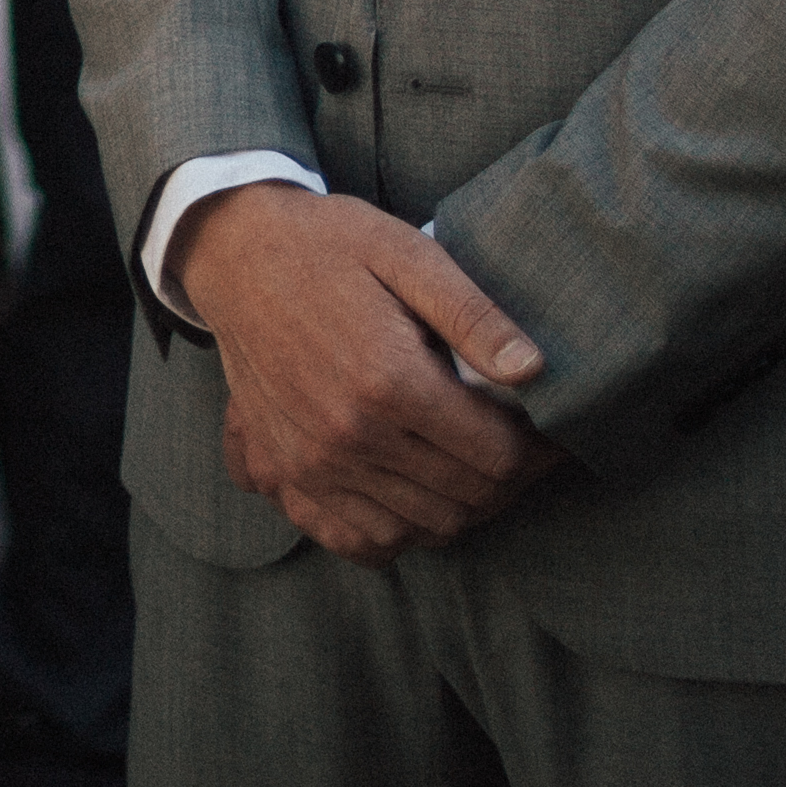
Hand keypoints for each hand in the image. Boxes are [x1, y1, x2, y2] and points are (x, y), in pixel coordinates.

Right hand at [170, 186, 558, 562]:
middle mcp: (350, 435)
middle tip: (520, 448)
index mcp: (390, 380)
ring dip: (463, 507)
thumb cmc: (329, 246)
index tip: (551, 434)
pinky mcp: (287, 474)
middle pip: (468, 499)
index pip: (498, 456)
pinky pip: (360, 540)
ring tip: (472, 466)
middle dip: (510, 480)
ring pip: (423, 528)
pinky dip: (400, 533)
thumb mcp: (407, 253)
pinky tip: (415, 495)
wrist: (234, 254)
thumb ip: (473, 314)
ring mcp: (314, 463)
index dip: (540, 452)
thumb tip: (535, 371)